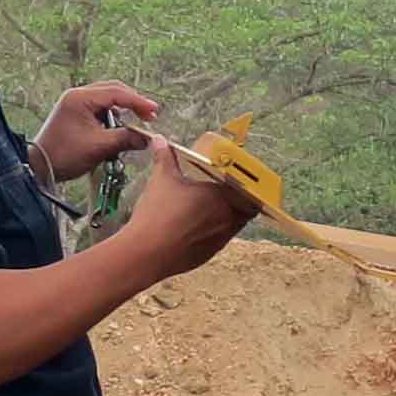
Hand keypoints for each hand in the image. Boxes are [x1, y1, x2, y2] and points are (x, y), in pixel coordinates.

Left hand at [29, 82, 158, 179]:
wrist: (40, 167)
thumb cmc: (65, 155)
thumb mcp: (99, 147)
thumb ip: (126, 138)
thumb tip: (148, 138)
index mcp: (81, 98)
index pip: (116, 93)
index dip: (138, 102)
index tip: (154, 112)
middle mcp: (77, 95)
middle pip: (113, 90)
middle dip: (133, 102)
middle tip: (149, 116)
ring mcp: (75, 103)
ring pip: (107, 98)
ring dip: (123, 109)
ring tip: (136, 122)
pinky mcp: (75, 113)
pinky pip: (99, 108)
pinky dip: (112, 116)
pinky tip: (119, 127)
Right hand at [115, 138, 257, 275]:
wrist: (147, 252)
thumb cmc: (158, 214)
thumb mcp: (162, 179)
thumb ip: (165, 157)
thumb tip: (160, 141)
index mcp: (221, 196)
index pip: (249, 190)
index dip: (246, 185)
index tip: (239, 179)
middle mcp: (227, 219)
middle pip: (247, 209)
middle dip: (241, 201)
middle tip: (227, 192)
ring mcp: (220, 239)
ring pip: (235, 225)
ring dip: (229, 216)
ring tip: (211, 208)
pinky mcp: (210, 254)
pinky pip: (220, 239)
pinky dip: (215, 231)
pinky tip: (197, 226)